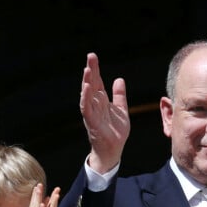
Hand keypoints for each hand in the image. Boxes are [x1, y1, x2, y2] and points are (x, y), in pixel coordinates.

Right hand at [81, 52, 130, 172]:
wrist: (113, 149)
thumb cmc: (115, 131)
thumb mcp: (121, 110)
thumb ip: (119, 96)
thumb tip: (119, 79)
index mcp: (102, 101)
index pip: (98, 82)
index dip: (96, 70)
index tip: (93, 56)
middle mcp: (95, 104)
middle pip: (92, 84)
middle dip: (91, 70)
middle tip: (90, 56)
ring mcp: (92, 112)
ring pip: (87, 94)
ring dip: (87, 82)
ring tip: (88, 69)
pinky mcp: (91, 121)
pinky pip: (86, 108)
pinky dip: (86, 98)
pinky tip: (87, 88)